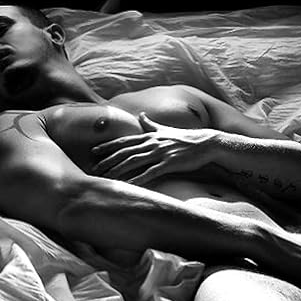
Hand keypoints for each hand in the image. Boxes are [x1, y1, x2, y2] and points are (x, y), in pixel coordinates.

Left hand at [92, 113, 218, 184]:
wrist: (207, 142)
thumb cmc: (186, 138)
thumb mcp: (166, 129)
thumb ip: (151, 124)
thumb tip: (141, 115)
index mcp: (150, 136)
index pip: (124, 141)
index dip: (108, 146)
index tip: (94, 151)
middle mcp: (152, 143)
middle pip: (125, 152)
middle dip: (108, 160)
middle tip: (93, 168)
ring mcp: (161, 153)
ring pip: (134, 161)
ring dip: (118, 169)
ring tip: (105, 177)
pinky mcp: (170, 163)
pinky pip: (150, 173)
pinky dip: (138, 179)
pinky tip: (128, 186)